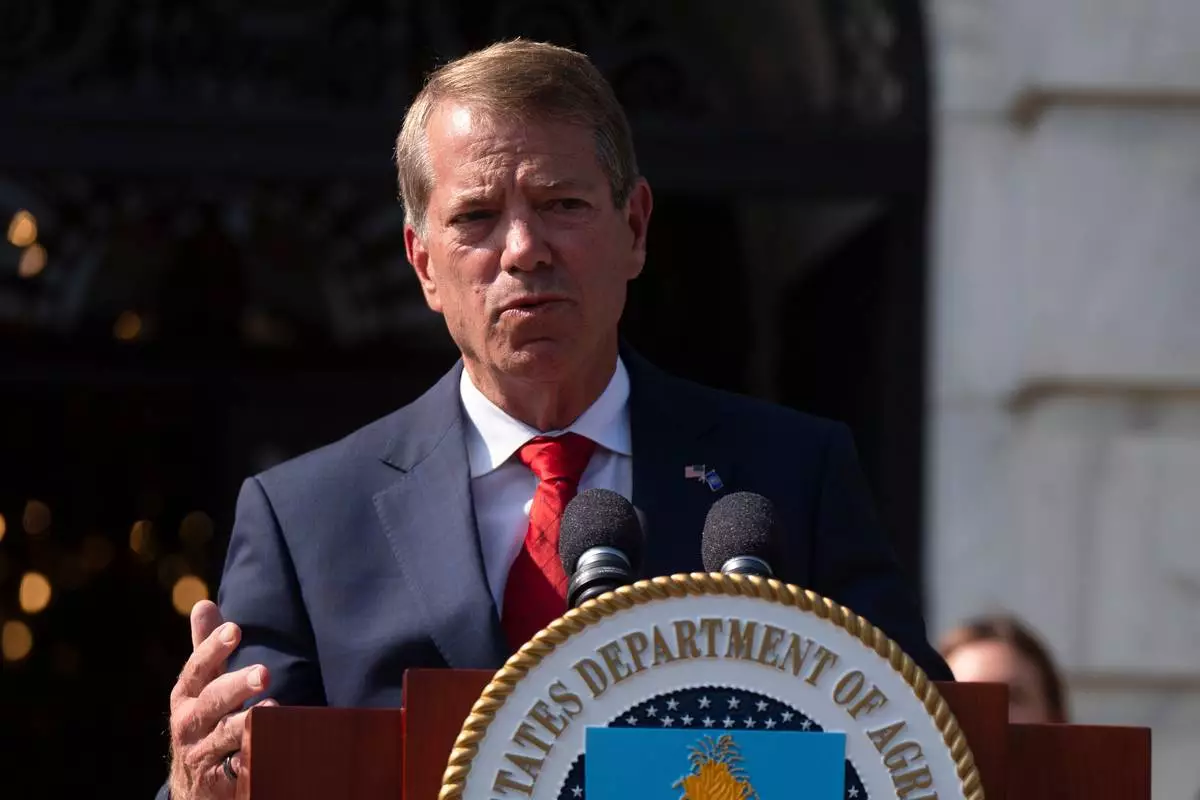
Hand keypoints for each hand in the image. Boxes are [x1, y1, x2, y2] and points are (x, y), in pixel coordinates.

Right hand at [168, 600, 273, 798]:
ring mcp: (202, 755)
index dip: (212, 649)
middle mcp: (189, 724)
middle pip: (213, 701)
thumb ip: (206, 649)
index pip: (197, 669)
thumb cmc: (204, 722)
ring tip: (273, 709)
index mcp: (186, 697)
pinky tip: (267, 749)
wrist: (193, 786)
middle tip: (265, 672)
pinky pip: (235, 771)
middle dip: (237, 686)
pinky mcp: (217, 782)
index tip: (234, 630)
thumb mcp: (201, 687)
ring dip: (248, 722)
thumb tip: (204, 603)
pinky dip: (249, 761)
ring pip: (224, 736)